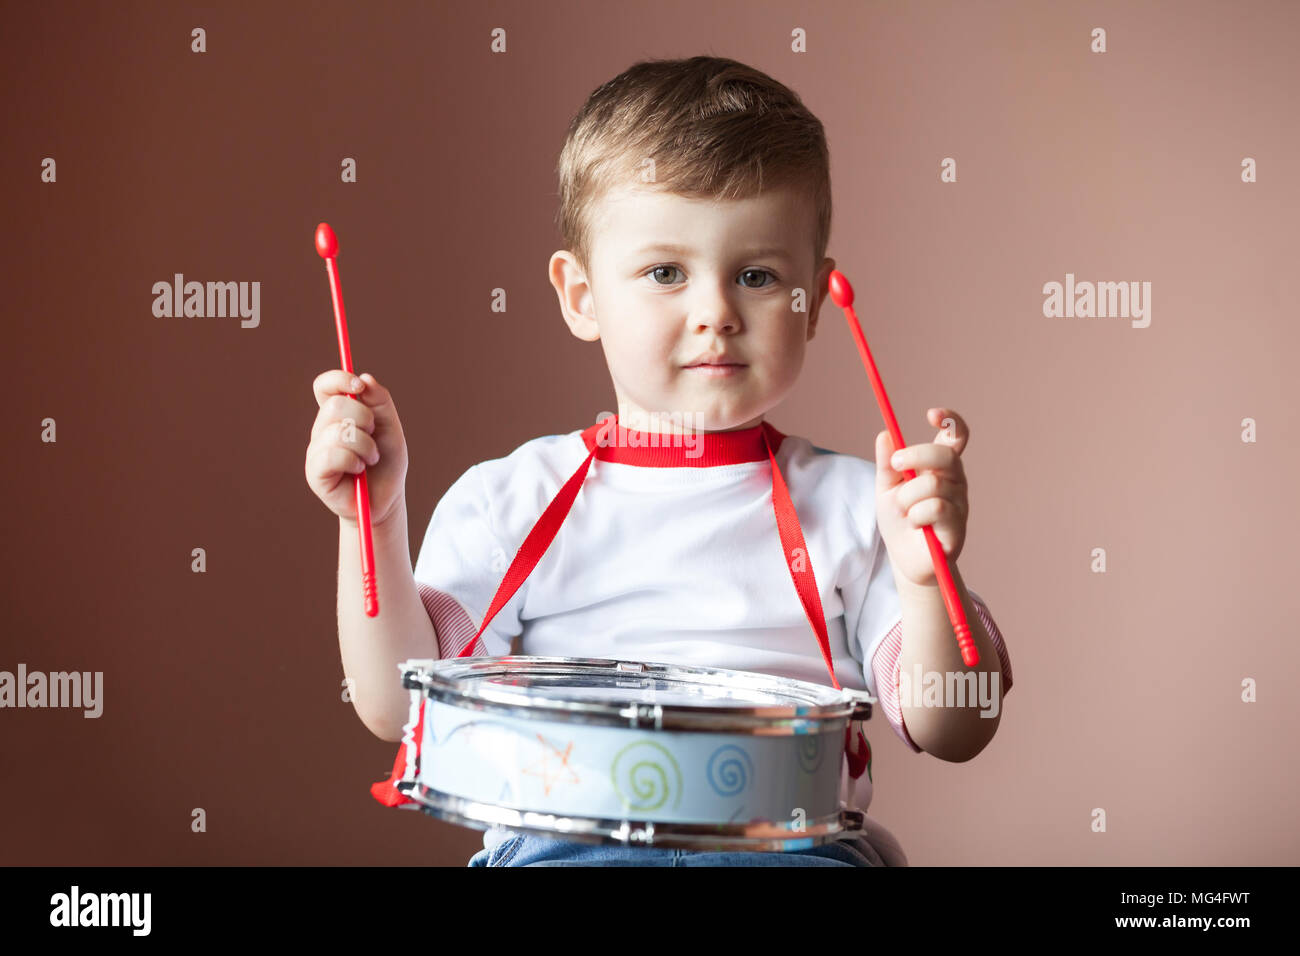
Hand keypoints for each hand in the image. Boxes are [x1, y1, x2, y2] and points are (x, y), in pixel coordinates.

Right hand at [305, 370, 408, 527]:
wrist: (386, 499)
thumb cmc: (387, 463)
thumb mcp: (391, 428)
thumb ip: (381, 401)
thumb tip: (365, 378)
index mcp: (337, 415)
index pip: (324, 386)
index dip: (339, 379)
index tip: (359, 386)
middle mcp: (322, 430)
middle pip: (334, 406)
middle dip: (364, 419)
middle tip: (374, 436)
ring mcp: (316, 450)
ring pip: (338, 432)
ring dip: (365, 446)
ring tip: (371, 459)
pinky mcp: (315, 472)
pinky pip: (332, 455)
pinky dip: (354, 461)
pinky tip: (359, 471)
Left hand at [874, 407, 969, 587]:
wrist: (903, 558)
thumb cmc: (898, 520)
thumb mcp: (885, 488)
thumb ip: (886, 463)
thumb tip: (884, 434)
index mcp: (941, 467)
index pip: (955, 437)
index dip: (950, 421)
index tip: (931, 414)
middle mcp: (956, 481)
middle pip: (945, 455)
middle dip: (916, 456)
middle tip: (896, 466)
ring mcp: (960, 504)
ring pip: (933, 485)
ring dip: (908, 498)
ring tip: (905, 512)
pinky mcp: (959, 527)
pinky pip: (936, 508)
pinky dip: (916, 516)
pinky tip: (917, 526)